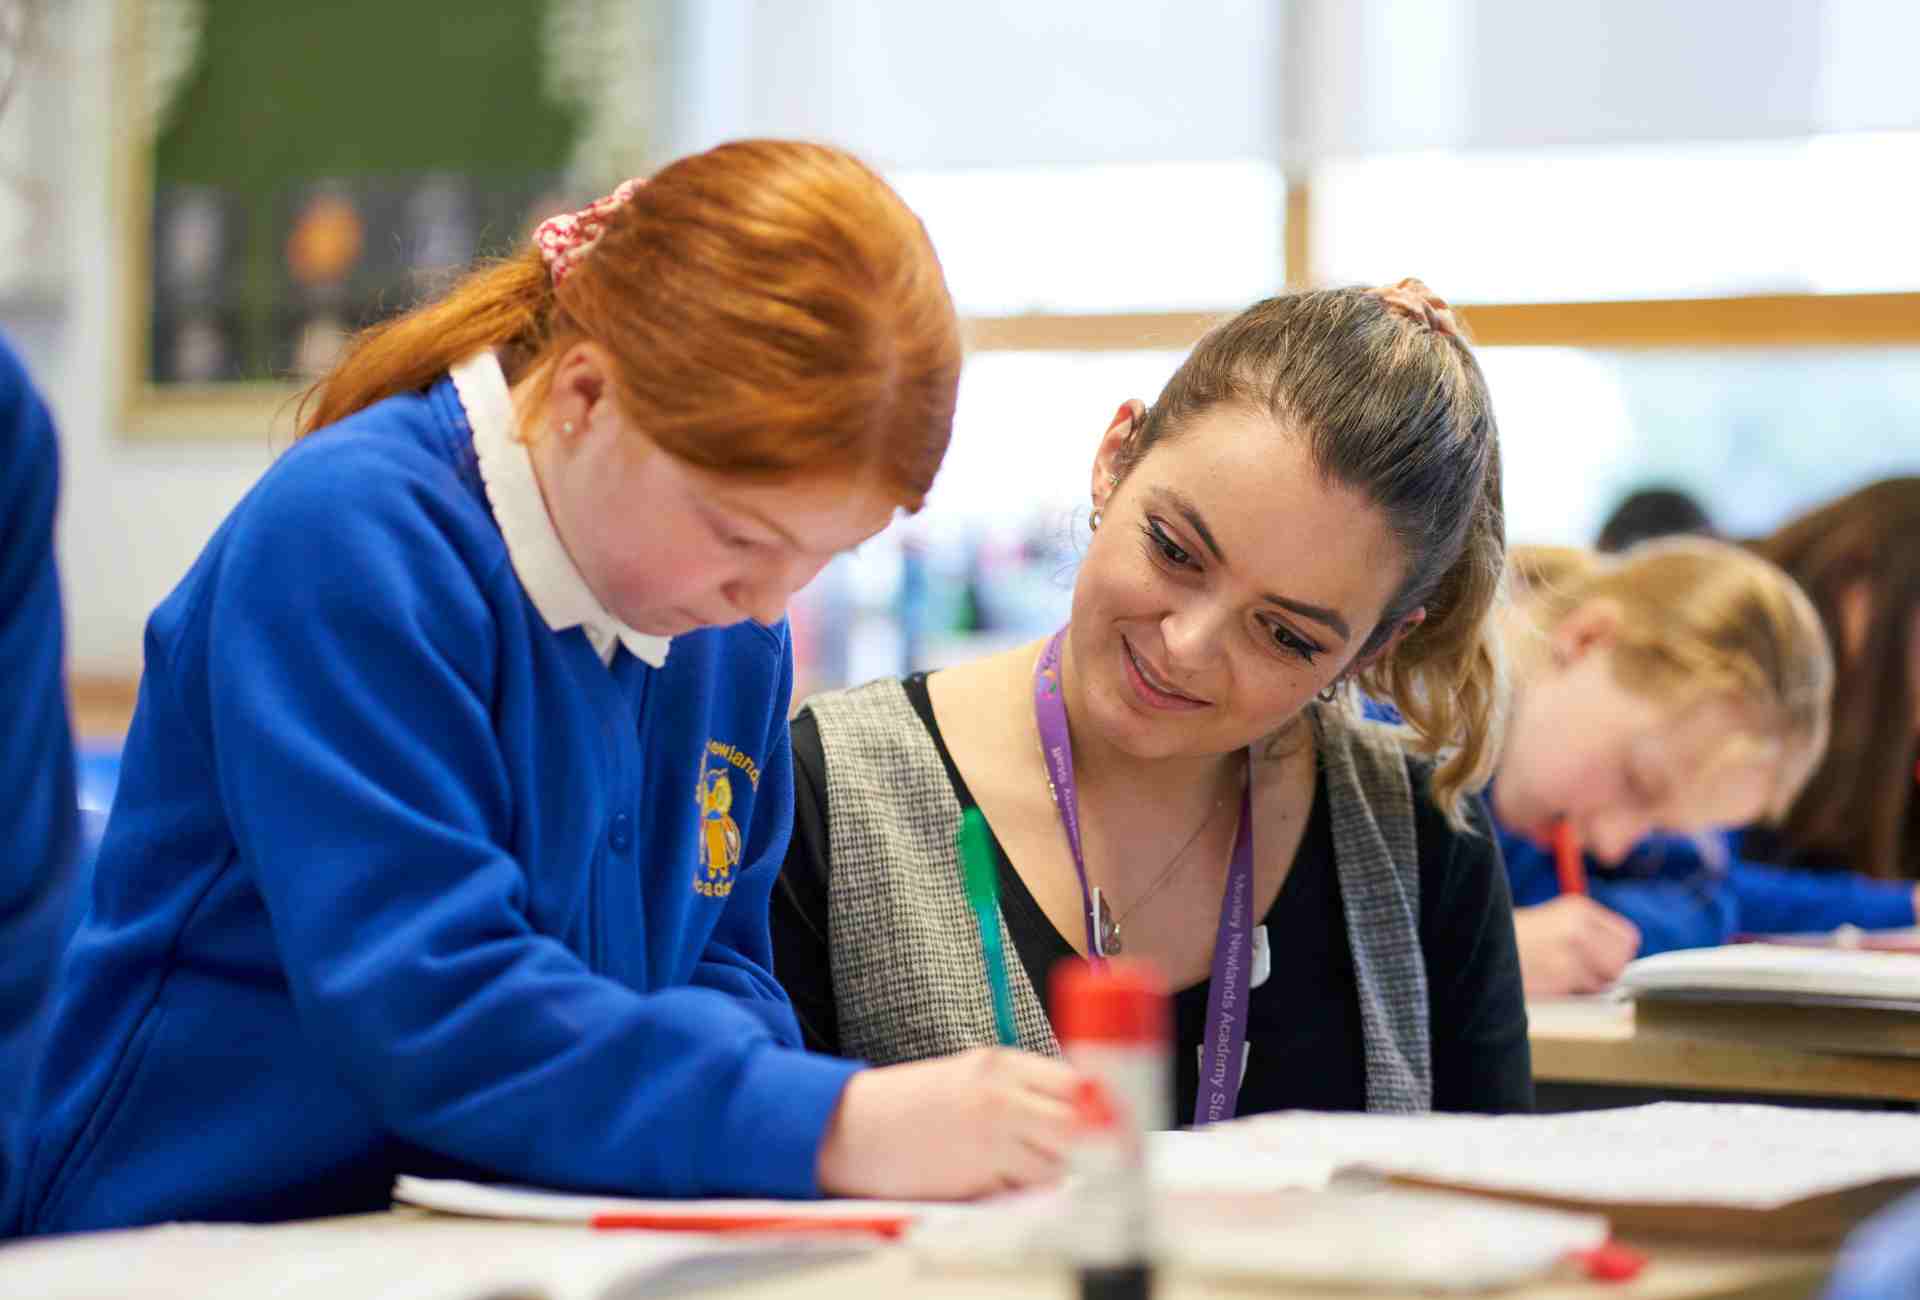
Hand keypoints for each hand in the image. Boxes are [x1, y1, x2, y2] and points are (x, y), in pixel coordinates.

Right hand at [815, 1047, 1083, 1199]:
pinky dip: (1023, 1191)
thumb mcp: (971, 1076)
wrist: (853, 1127)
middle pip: (1078, 1125)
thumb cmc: (914, 1103)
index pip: (1077, 1082)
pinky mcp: (977, 1179)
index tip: (1112, 1122)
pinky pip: (1025, 1190)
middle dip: (1087, 1144)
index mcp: (1002, 1065)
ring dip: (1055, 1172)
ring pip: (1059, 1165)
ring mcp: (991, 1140)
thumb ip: (1022, 1088)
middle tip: (1087, 1154)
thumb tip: (1084, 1111)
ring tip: (1027, 1165)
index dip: (1099, 1106)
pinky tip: (998, 1179)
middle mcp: (1002, 1098)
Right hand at [1514, 896, 1641, 995]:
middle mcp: (1578, 927)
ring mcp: (1569, 953)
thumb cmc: (1513, 936)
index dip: (1618, 952)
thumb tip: (1621, 960)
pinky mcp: (1559, 977)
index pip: (1627, 937)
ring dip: (1588, 985)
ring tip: (1561, 976)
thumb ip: (1587, 932)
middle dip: (1608, 971)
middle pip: (1621, 961)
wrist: (1476, 943)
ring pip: (1604, 981)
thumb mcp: (1552, 919)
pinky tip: (1551, 982)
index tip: (1605, 959)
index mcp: (1578, 908)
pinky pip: (1583, 994)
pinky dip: (1571, 993)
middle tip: (1586, 972)